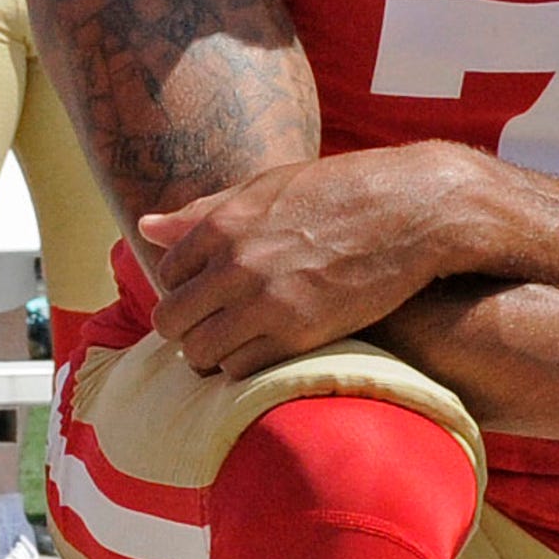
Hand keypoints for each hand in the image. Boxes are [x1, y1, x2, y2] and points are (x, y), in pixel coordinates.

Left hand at [134, 147, 472, 374]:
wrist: (413, 210)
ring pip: (201, 353)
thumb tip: (145, 227)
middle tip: (209, 330)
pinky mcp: (299, 335)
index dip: (183, 288)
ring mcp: (265, 302)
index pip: (166, 274)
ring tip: (233, 347)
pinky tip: (262, 354)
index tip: (204, 295)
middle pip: (173, 320)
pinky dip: (244, 369)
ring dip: (211, 356)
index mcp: (223, 224)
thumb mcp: (267, 187)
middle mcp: (235, 265)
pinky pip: (242, 371)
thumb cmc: (341, 191)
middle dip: (186, 329)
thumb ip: (203, 212)